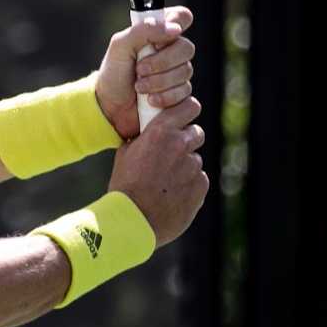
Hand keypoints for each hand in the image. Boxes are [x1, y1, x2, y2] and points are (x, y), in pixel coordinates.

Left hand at [95, 6, 194, 139]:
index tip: (161, 38)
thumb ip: (143, 31)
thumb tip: (175, 28)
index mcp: (158, 33)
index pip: (181, 17)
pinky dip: (165, 97)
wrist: (110, 108)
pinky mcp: (181, 94)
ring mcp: (178, 73)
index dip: (177, 23)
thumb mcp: (120, 47)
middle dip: (162, 62)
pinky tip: (150, 100)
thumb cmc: (114, 74)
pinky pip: (186, 93)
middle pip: (187, 48)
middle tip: (139, 69)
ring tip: (139, 87)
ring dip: (159, 82)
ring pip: (186, 72)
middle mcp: (171, 50)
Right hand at [108, 95, 207, 244]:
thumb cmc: (125, 186)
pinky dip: (189, 184)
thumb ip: (143, 139)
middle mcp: (180, 145)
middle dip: (186, 140)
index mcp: (160, 132)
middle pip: (196, 133)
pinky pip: (198, 179)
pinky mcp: (201, 185)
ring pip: (195, 159)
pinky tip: (172, 194)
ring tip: (166, 182)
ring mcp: (193, 166)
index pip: (190, 106)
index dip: (188, 111)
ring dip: (185, 166)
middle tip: (172, 154)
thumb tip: (149, 133)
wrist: (133, 219)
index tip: (184, 117)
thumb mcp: (125, 154)